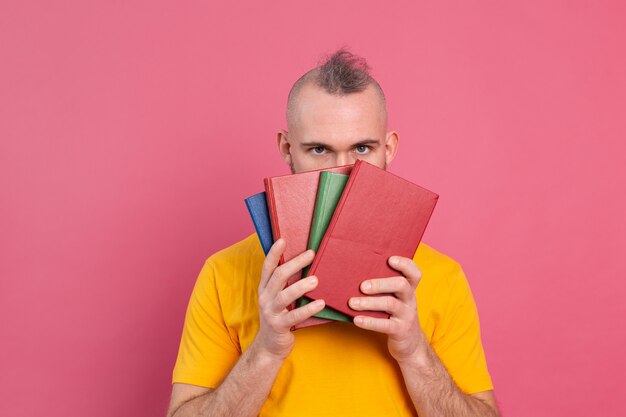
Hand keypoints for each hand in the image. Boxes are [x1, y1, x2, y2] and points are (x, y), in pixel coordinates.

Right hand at [253, 238, 325, 360]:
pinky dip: (308, 309)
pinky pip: (294, 316)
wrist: (269, 347)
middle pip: (278, 276)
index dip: (273, 253)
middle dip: (295, 263)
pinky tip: (321, 303)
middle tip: (311, 254)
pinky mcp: (279, 326)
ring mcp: (271, 312)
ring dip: (301, 286)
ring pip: (285, 295)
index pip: (267, 267)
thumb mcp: (277, 299)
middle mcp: (265, 298)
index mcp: (264, 289)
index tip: (283, 239)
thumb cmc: (279, 318)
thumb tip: (304, 264)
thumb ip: (285, 285)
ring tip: (316, 280)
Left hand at [349, 256, 427, 362]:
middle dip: (380, 283)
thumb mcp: (395, 299)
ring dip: (369, 302)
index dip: (405, 264)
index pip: (414, 273)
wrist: (410, 344)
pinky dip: (369, 322)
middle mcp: (410, 300)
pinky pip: (385, 325)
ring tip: (352, 303)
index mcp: (409, 289)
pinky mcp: (401, 330)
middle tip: (362, 286)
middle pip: (401, 285)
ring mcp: (407, 315)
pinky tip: (356, 320)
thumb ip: (384, 287)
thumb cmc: (395, 315)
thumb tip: (355, 273)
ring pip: (390, 304)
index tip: (390, 259)